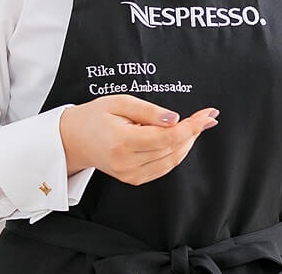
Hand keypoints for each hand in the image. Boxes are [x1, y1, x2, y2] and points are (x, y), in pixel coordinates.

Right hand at [59, 95, 218, 184]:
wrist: (74, 139)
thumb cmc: (95, 116)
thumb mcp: (119, 102)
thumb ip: (148, 111)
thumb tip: (174, 119)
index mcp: (122, 141)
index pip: (167, 137)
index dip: (191, 126)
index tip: (207, 114)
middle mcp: (127, 162)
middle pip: (172, 149)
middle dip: (194, 132)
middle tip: (206, 117)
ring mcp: (130, 174)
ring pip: (171, 161)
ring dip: (188, 143)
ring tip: (195, 125)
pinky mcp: (133, 179)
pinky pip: (163, 168)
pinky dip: (176, 153)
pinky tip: (180, 139)